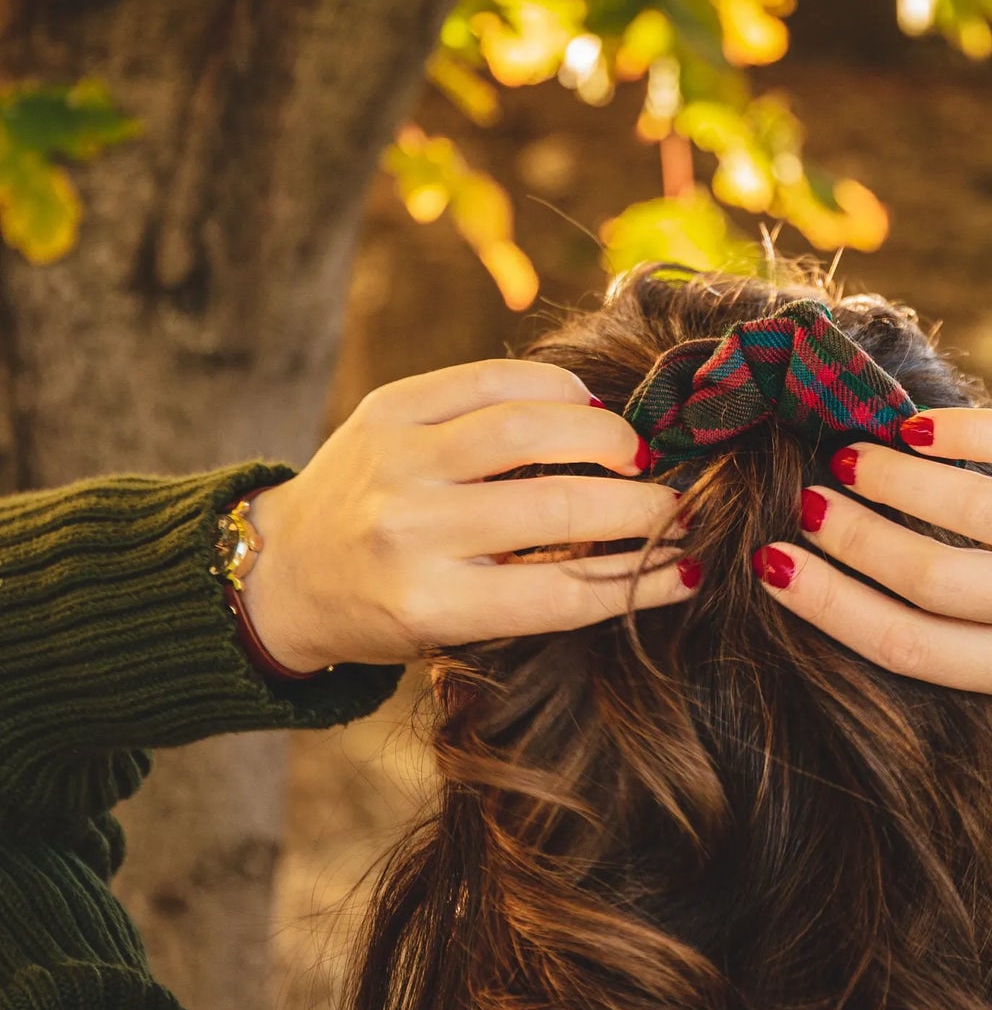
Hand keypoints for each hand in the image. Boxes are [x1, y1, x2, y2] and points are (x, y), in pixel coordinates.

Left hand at [240, 361, 693, 671]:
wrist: (282, 570)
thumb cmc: (387, 610)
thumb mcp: (453, 630)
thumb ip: (537, 593)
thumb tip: (648, 555)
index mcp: (430, 606)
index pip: (565, 592)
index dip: (642, 579)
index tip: (692, 568)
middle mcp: (410, 532)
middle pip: (559, 510)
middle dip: (641, 506)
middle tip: (680, 504)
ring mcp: (396, 462)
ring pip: (529, 427)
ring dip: (603, 435)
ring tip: (636, 452)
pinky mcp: (387, 408)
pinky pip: (488, 380)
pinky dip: (552, 388)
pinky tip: (584, 407)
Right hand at [753, 409, 991, 701]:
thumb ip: (948, 627)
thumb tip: (812, 574)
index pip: (911, 646)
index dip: (830, 605)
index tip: (770, 564)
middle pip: (934, 579)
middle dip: (853, 537)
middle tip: (806, 503)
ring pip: (973, 509)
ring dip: (893, 480)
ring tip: (851, 458)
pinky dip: (956, 431)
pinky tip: (911, 427)